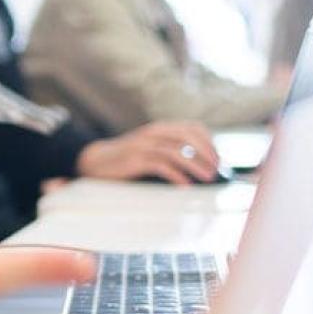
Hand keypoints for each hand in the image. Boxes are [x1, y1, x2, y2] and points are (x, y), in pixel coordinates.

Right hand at [76, 121, 218, 183]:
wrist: (94, 161)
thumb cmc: (127, 159)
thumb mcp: (150, 148)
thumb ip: (170, 151)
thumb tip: (202, 166)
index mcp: (159, 128)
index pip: (193, 128)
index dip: (209, 142)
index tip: (218, 159)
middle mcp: (153, 133)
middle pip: (188, 138)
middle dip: (206, 154)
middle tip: (215, 171)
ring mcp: (142, 145)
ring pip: (177, 151)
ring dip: (196, 165)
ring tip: (206, 178)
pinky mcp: (134, 160)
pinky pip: (160, 165)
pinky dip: (176, 175)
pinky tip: (185, 185)